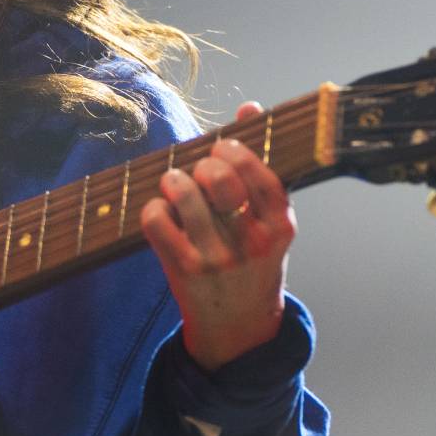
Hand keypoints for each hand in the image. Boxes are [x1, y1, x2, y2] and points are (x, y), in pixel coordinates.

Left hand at [139, 102, 296, 371]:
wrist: (239, 328)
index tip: (224, 146)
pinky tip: (161, 210)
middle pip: (221, 180)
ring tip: (174, 182)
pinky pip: (157, 222)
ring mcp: (218, 259)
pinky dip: (153, 208)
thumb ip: (260, 167)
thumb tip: (250, 107)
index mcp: (281, 227)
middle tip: (199, 168)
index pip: (262, 175)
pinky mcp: (184, 271)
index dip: (237, 151)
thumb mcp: (269, 221)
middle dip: (205, 163)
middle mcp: (253, 244)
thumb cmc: (253, 260)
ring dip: (174, 180)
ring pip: (186, 196)